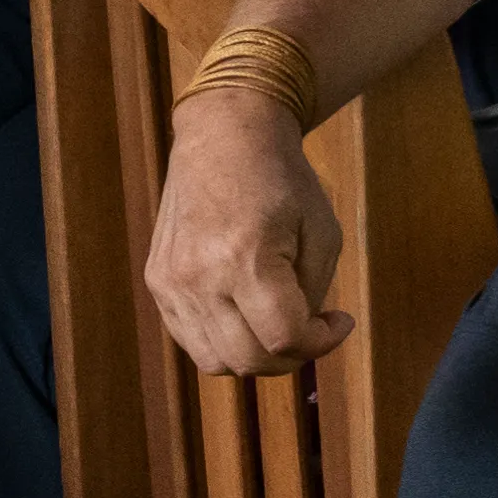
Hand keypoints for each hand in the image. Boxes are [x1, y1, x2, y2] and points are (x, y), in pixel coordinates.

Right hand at [146, 84, 352, 371]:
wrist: (223, 136)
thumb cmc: (281, 179)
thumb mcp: (323, 231)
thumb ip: (314, 293)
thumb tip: (302, 336)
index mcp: (245, 257)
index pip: (284, 339)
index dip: (321, 343)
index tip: (339, 322)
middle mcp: (199, 276)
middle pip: (248, 360)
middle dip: (291, 356)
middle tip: (311, 330)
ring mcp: (171, 282)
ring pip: (215, 361)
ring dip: (254, 355)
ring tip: (276, 326)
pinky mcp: (158, 281)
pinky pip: (190, 339)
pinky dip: (222, 341)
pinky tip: (245, 314)